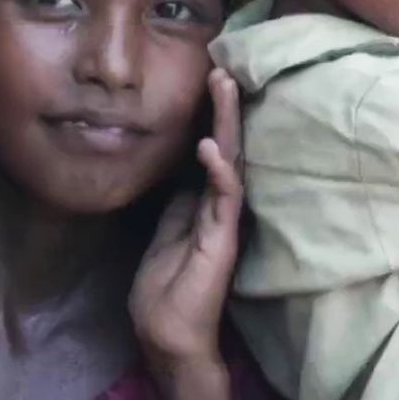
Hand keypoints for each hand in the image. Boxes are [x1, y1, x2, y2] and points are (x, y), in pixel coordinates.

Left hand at [130, 69, 243, 370]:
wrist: (170, 331)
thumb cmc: (166, 287)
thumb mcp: (167, 231)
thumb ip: (181, 201)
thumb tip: (190, 169)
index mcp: (208, 202)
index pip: (216, 150)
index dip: (214, 116)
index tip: (213, 79)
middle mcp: (222, 203)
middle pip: (229, 145)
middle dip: (225, 107)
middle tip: (225, 68)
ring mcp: (225, 217)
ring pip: (232, 160)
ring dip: (227, 122)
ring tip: (224, 85)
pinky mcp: (223, 235)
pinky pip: (224, 195)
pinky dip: (218, 169)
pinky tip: (210, 146)